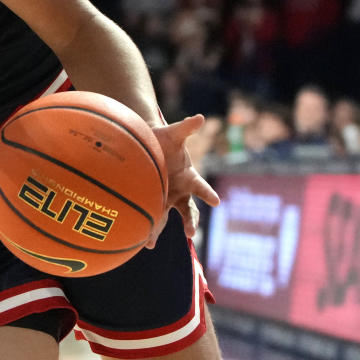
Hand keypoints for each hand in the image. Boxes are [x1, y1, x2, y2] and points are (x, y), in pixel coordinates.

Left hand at [149, 113, 219, 241]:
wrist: (148, 145)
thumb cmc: (164, 139)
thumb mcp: (174, 134)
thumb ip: (186, 128)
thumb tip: (200, 117)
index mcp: (189, 177)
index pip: (201, 187)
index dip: (208, 194)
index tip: (216, 201)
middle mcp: (180, 192)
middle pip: (189, 211)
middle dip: (190, 222)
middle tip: (190, 232)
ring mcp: (166, 199)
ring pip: (168, 218)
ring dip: (160, 230)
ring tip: (150, 242)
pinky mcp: (153, 202)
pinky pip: (153, 217)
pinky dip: (149, 229)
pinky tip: (143, 240)